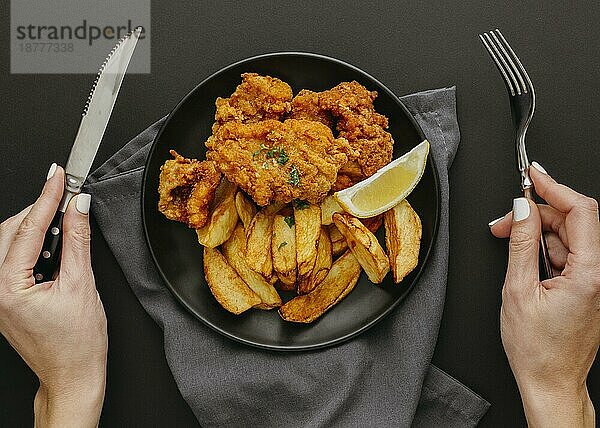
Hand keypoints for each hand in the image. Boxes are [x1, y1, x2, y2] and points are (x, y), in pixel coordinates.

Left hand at [0, 164, 106, 427]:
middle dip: (39, 210)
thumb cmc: (77, 343)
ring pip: (9, 242)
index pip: (28, 228)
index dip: (47, 197)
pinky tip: (52, 243)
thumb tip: (78, 207)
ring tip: (63, 219)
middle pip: (10, 231)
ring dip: (35, 226)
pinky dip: (31, 244)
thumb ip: (77, 240)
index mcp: (8, 288)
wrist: (72, 375)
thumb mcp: (82, 285)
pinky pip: (11, 259)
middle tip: (66, 193)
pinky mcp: (4, 297)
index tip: (58, 176)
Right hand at [489, 162, 598, 426]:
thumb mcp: (518, 290)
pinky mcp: (586, 287)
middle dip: (536, 214)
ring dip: (536, 233)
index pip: (581, 211)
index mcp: (591, 274)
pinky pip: (566, 255)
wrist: (549, 381)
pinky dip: (543, 250)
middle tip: (505, 220)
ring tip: (507, 241)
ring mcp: (595, 281)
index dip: (555, 187)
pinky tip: (523, 259)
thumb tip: (520, 211)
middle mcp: (599, 275)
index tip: (534, 175)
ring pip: (568, 237)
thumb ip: (520, 244)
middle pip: (573, 222)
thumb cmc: (537, 349)